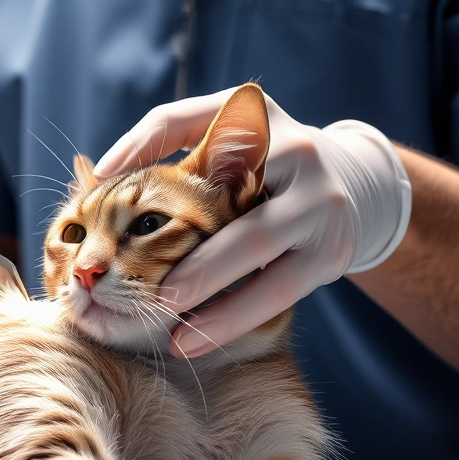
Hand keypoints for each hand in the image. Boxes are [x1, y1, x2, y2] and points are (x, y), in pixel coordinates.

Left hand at [95, 87, 409, 356]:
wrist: (355, 183)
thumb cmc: (265, 162)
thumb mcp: (230, 132)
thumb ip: (171, 138)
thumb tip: (103, 172)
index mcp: (259, 119)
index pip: (187, 121)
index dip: (143, 143)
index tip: (103, 178)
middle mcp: (298, 158)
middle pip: (241, 217)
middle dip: (199, 264)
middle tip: (155, 296)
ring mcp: (322, 209)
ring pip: (264, 264)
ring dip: (218, 306)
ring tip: (174, 336)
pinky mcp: (332, 254)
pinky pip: (279, 293)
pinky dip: (235, 319)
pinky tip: (197, 340)